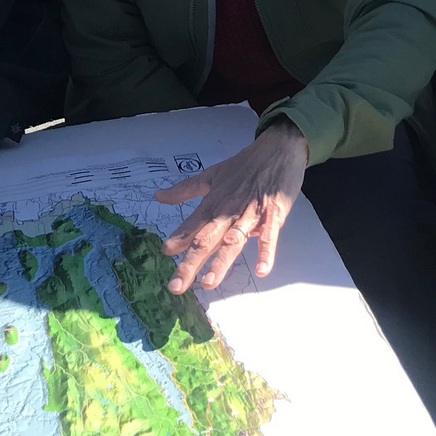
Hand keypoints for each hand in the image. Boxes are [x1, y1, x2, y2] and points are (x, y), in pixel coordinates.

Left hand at [154, 120, 308, 293]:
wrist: (278, 148)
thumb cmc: (244, 165)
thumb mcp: (212, 174)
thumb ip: (185, 189)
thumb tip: (157, 196)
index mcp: (214, 201)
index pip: (193, 224)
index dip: (179, 238)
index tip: (164, 253)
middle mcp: (229, 209)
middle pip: (207, 238)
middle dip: (191, 263)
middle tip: (176, 287)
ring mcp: (251, 213)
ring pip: (234, 240)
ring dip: (221, 261)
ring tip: (209, 282)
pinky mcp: (274, 214)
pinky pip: (270, 235)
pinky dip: (266, 252)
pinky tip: (262, 270)